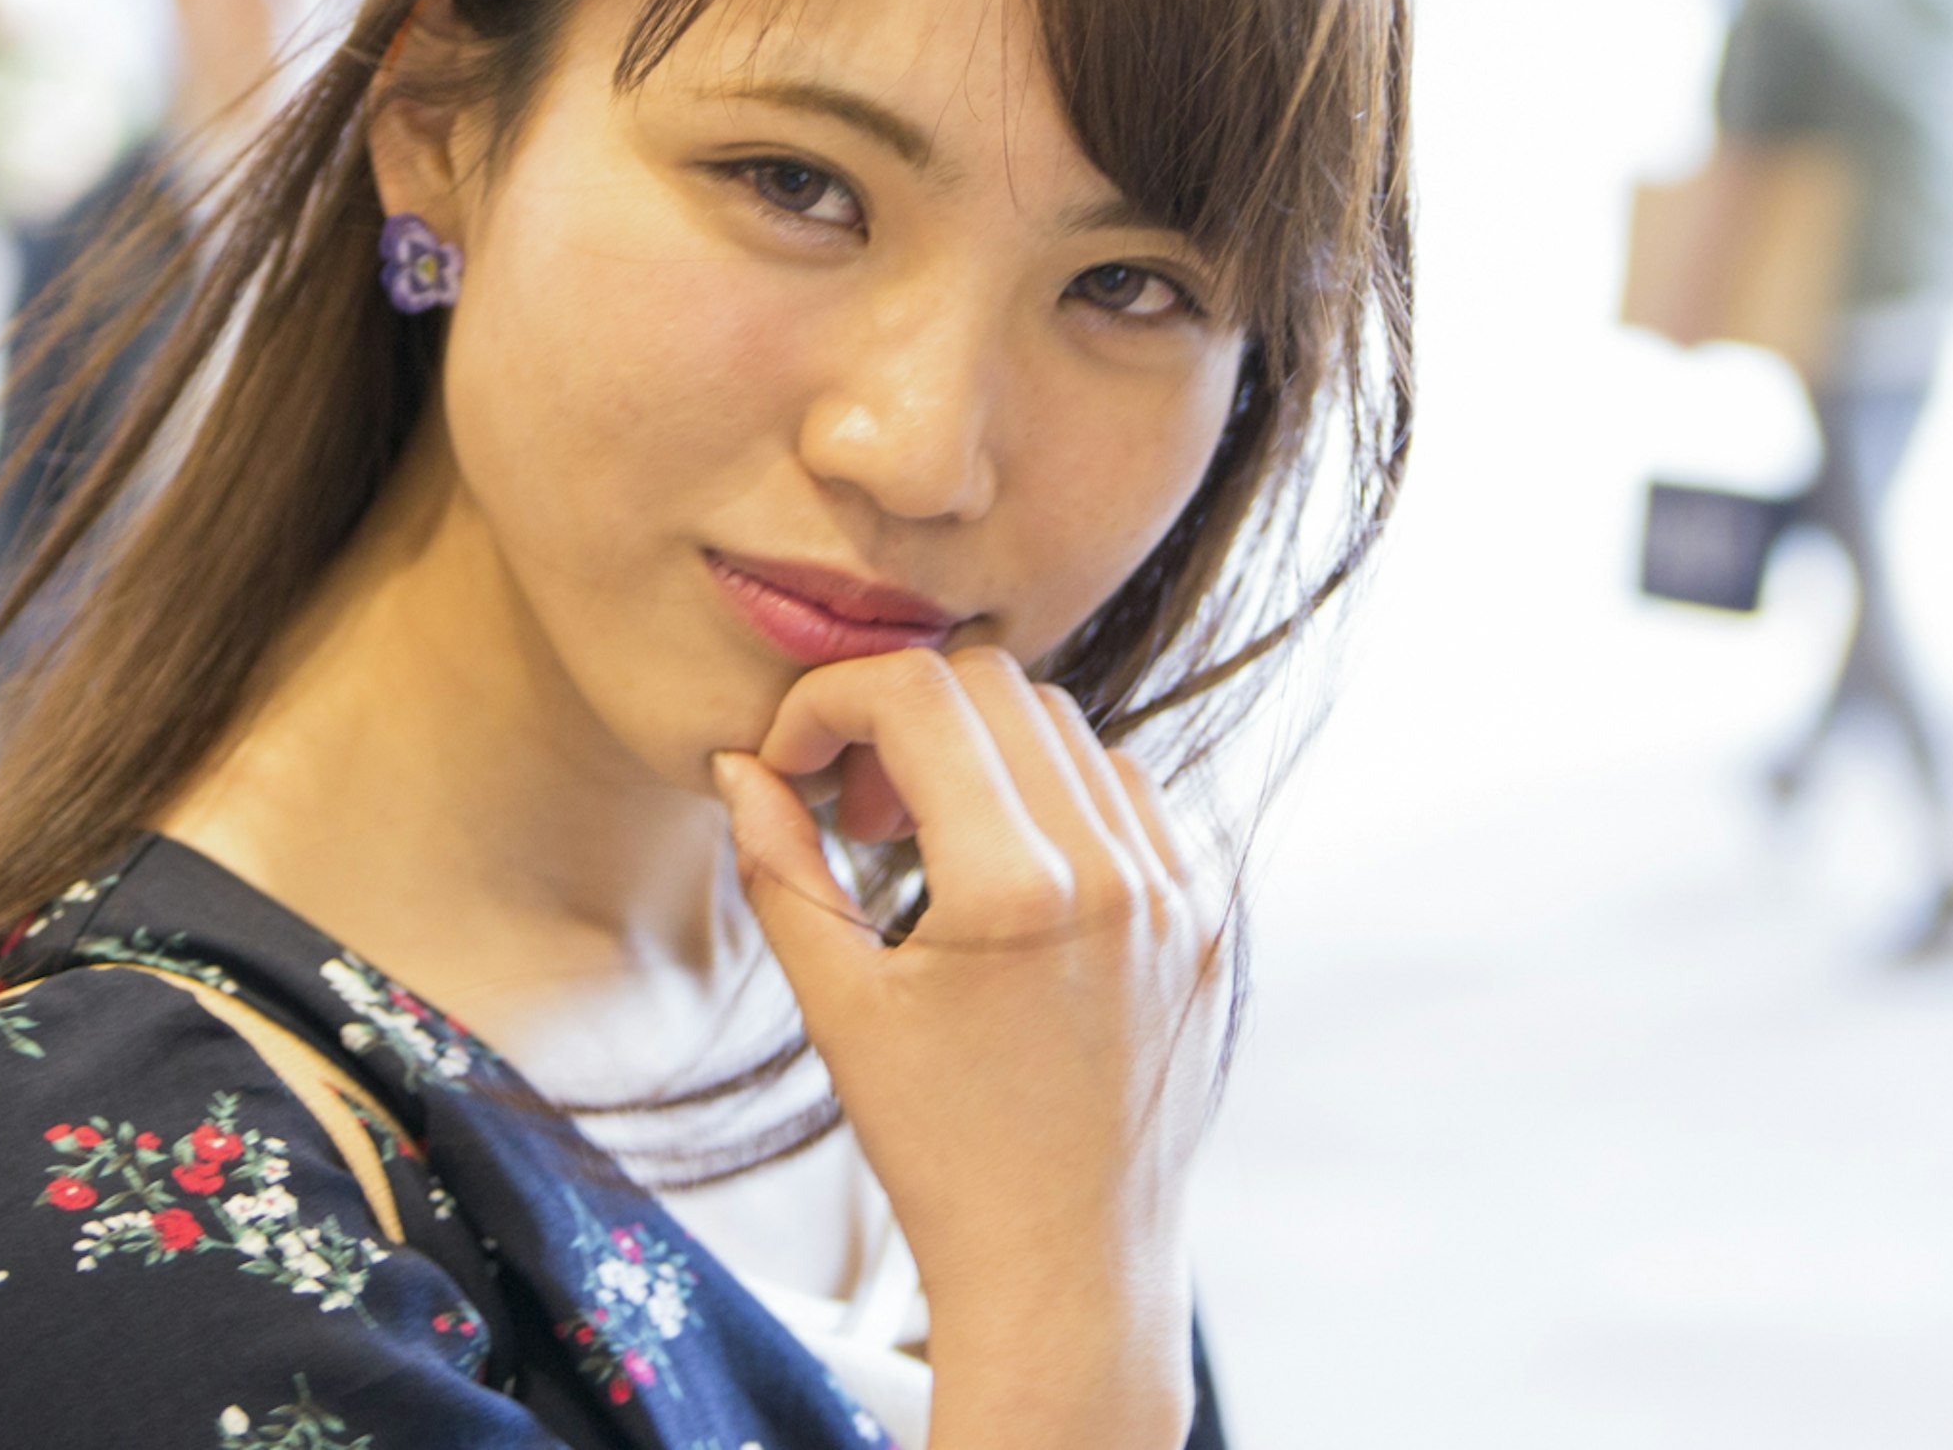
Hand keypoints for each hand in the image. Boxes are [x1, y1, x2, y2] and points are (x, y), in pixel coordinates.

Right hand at [711, 648, 1223, 1449]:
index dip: (832, 702)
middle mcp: (1116, 869)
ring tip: (932, 842)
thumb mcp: (840, 1010)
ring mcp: (1179, 888)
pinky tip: (1013, 874)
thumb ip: (782, 867)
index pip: (919, 694)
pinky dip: (1060, 798)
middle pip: (996, 687)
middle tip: (860, 807)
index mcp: (1016, 888)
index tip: (798, 763)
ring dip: (985, 751)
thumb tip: (742, 766)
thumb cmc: (943, 1154)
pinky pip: (1133, 793)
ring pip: (1070, 729)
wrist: (1069, 1266)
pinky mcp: (1210, 913)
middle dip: (905, 716)